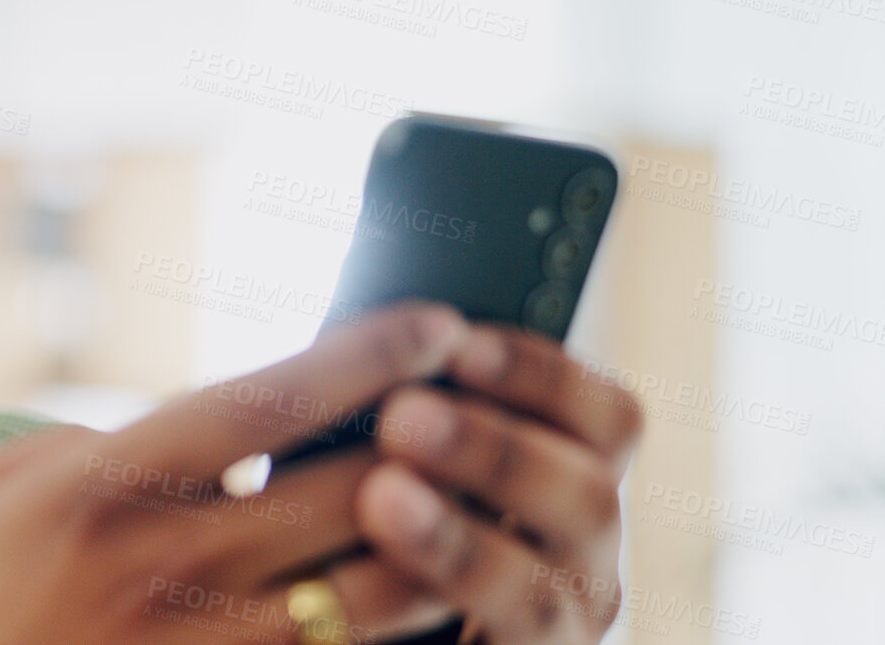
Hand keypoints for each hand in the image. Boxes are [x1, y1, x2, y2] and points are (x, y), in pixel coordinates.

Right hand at [0, 303, 483, 644]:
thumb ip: (42, 454)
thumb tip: (128, 438)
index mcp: (91, 493)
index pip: (260, 404)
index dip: (362, 357)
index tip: (432, 322)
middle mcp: (153, 573)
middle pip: (338, 497)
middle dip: (429, 445)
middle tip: (485, 404)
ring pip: (362, 606)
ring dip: (433, 553)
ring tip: (478, 511)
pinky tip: (425, 615)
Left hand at [357, 324, 644, 642]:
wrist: (352, 616)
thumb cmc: (377, 518)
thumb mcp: (408, 453)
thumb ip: (416, 412)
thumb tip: (384, 345)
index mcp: (573, 477)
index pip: (607, 418)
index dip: (542, 376)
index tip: (459, 344)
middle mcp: (584, 553)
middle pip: (589, 495)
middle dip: (494, 451)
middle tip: (402, 418)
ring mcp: (559, 623)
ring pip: (538, 587)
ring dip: (458, 539)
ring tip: (381, 497)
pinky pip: (503, 643)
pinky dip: (442, 600)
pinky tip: (366, 577)